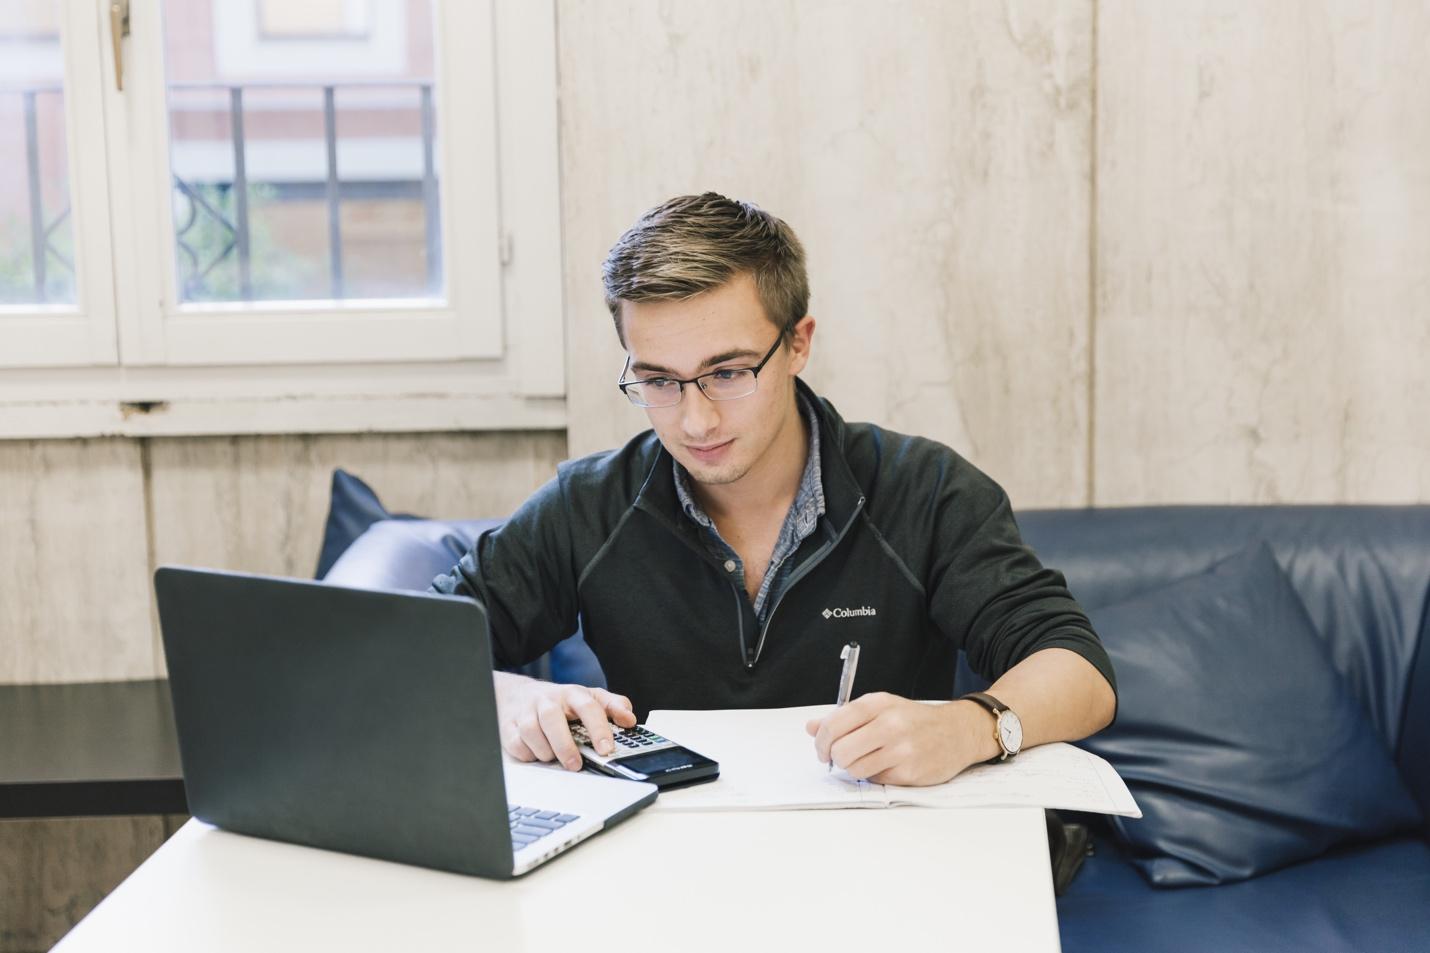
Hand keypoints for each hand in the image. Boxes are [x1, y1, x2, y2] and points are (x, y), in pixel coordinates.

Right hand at [495, 673, 636, 770]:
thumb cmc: (559, 701)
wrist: (518, 695)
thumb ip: (612, 706)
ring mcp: (526, 712)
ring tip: (555, 758)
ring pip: (531, 732)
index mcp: (572, 693)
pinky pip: (516, 743)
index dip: (599, 728)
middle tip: (575, 764)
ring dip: (545, 751)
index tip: (606, 749)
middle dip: (564, 746)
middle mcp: (547, 700)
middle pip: (553, 719)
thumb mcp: (588, 698)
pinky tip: (536, 754)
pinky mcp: (508, 725)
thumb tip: (630, 719)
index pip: (588, 707)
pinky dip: (528, 754)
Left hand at [805, 693, 988, 785]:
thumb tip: (811, 728)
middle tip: (843, 758)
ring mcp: (901, 750)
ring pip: (856, 770)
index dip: (821, 741)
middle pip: (841, 751)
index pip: (834, 724)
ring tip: (869, 760)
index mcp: (877, 704)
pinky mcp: (911, 773)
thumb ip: (844, 718)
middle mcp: (889, 724)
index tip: (822, 749)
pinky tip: (889, 765)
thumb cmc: (914, 720)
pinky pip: (877, 781)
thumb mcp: (880, 708)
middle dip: (836, 758)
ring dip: (856, 769)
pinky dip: (877, 776)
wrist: (958, 731)